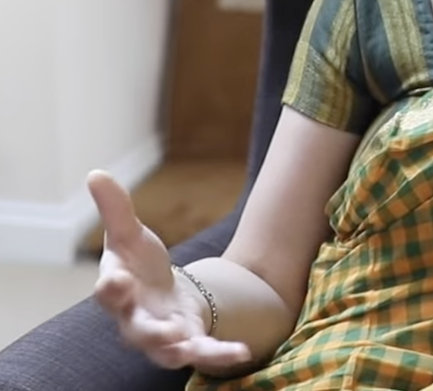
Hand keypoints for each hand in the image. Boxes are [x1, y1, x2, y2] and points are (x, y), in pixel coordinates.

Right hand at [87, 171, 250, 368]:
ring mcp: (162, 337)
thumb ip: (116, 209)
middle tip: (163, 331)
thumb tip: (95, 172)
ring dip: (178, 350)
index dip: (110, 288)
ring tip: (189, 346)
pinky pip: (203, 353)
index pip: (107, 293)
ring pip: (165, 352)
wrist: (163, 294)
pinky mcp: (189, 343)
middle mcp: (136, 321)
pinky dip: (220, 355)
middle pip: (135, 331)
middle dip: (147, 332)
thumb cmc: (139, 266)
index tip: (117, 280)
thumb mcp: (130, 235)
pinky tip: (242, 351)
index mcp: (118, 292)